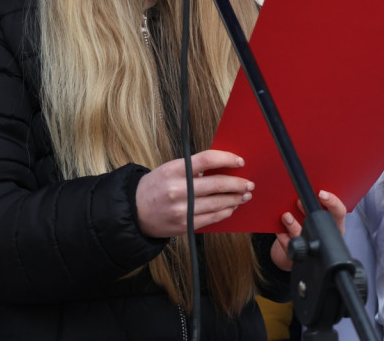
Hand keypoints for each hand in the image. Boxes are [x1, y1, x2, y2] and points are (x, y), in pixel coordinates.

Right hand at [136, 149, 253, 237]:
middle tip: (249, 183)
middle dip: (238, 184)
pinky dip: (225, 212)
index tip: (239, 161)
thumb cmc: (155, 187)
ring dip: (235, 199)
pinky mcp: (185, 225)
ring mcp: (182, 209)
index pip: (207, 160)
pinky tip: (231, 208)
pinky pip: (212, 218)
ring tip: (244, 195)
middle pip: (217, 184)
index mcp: (174, 170)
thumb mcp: (169, 169)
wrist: (135, 211)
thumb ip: (192, 168)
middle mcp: (178, 189)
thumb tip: (221, 167)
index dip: (227, 159)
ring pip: (218, 203)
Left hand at [271, 190, 345, 270]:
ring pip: (304, 238)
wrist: (294, 248)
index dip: (332, 203)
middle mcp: (325, 237)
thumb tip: (301, 186)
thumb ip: (309, 201)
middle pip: (322, 226)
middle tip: (298, 201)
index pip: (339, 212)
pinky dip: (282, 237)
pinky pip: (289, 246)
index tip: (321, 193)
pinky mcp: (296, 256)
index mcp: (333, 224)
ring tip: (286, 216)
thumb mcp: (310, 211)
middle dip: (309, 213)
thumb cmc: (304, 223)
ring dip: (294, 226)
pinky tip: (278, 230)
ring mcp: (311, 248)